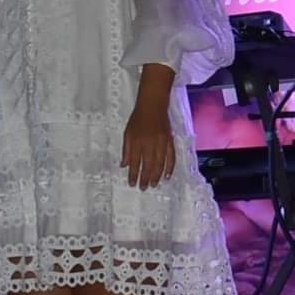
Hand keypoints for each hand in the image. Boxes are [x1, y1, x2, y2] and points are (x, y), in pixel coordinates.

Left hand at [122, 65, 178, 189]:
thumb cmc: (137, 119)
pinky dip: (170, 168)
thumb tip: (124, 165)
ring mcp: (161, 143)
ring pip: (159, 164)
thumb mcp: (127, 133)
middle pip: (147, 166)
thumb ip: (126, 150)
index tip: (132, 184)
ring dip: (156, 176)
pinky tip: (168, 176)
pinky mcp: (170, 141)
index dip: (133, 175)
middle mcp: (149, 145)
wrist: (153, 106)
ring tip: (153, 185)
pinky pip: (171, 157)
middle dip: (145, 178)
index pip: (134, 163)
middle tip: (143, 188)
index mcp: (136, 143)